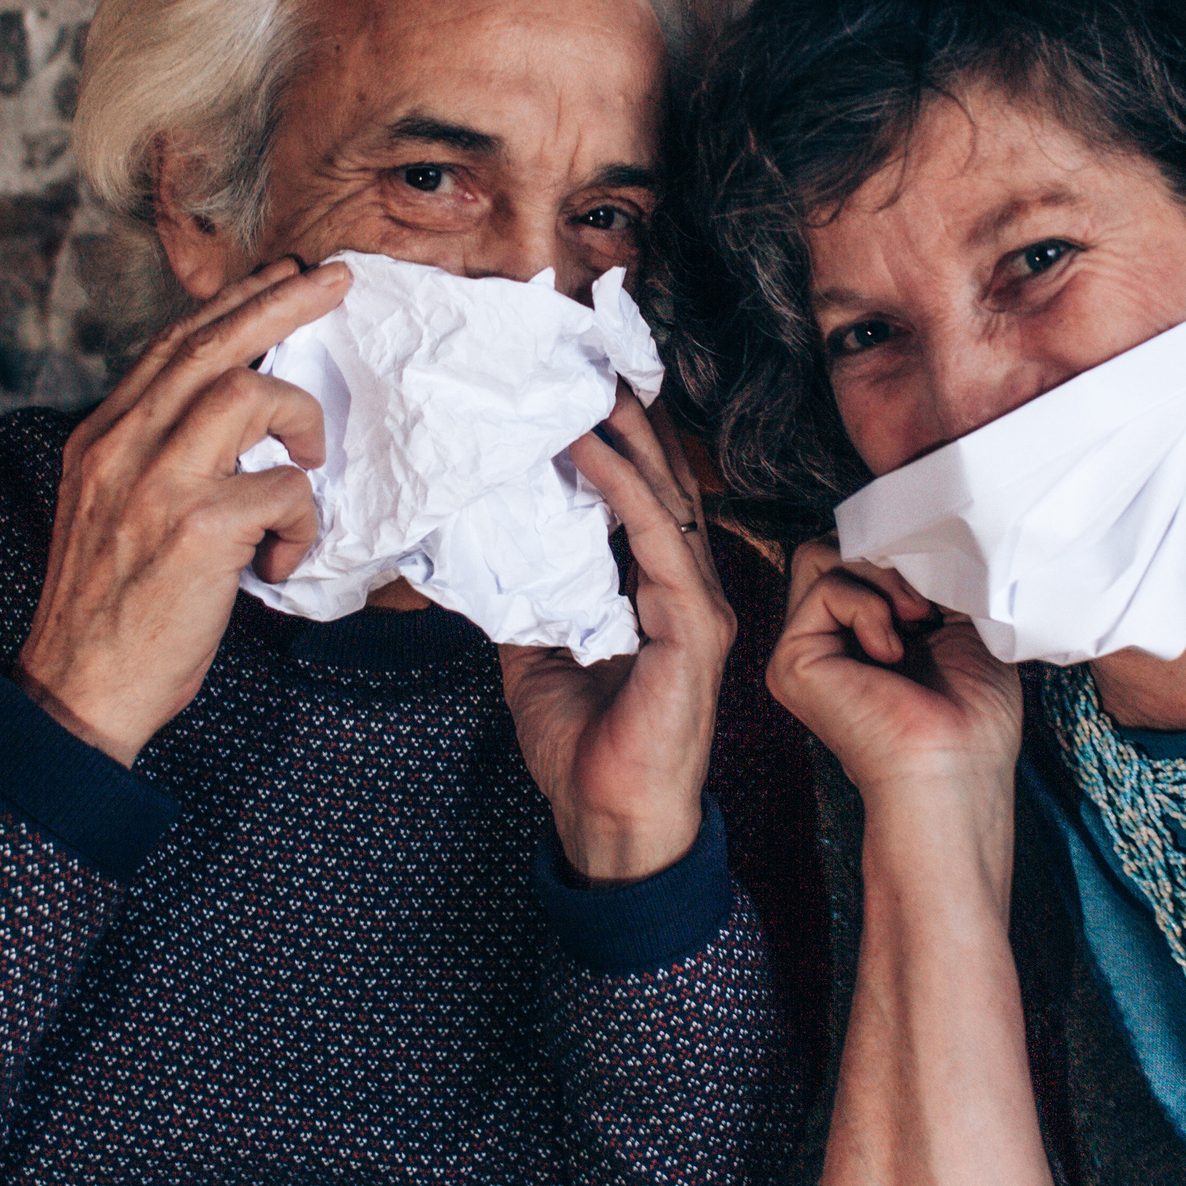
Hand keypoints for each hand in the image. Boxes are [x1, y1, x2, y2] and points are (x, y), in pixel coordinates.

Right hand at [14, 258, 347, 763]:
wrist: (75, 690)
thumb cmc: (108, 610)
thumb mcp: (111, 511)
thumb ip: (155, 458)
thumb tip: (230, 414)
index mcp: (99, 439)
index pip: (171, 347)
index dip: (232, 306)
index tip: (280, 277)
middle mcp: (120, 448)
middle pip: (210, 344)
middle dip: (281, 302)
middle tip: (335, 278)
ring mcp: (156, 485)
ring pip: (246, 394)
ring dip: (298, 418)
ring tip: (309, 459)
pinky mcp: (196, 530)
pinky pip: (281, 491)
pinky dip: (300, 520)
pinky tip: (284, 556)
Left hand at [501, 394, 736, 883]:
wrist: (609, 818)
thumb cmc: (584, 747)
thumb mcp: (538, 655)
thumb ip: (530, 599)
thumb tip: (487, 552)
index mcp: (662, 599)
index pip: (650, 507)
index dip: (626, 450)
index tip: (588, 397)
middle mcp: (690, 593)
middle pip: (667, 488)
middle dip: (634, 426)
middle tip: (595, 368)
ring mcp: (698, 607)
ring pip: (667, 502)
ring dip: (629, 442)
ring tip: (593, 390)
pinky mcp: (693, 627)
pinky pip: (656, 540)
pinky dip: (621, 490)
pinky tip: (588, 452)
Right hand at [767, 541, 1023, 809]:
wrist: (959, 767)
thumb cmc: (974, 713)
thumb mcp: (961, 618)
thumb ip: (927, 571)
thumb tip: (905, 524)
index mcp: (866, 631)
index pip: (859, 552)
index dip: (899, 547)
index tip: (944, 577)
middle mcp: (830, 638)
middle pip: (835, 545)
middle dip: (886, 554)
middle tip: (926, 600)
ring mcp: (806, 649)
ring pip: (820, 554)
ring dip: (879, 574)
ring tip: (914, 619)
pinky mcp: (791, 660)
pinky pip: (822, 587)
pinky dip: (867, 606)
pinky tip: (891, 651)